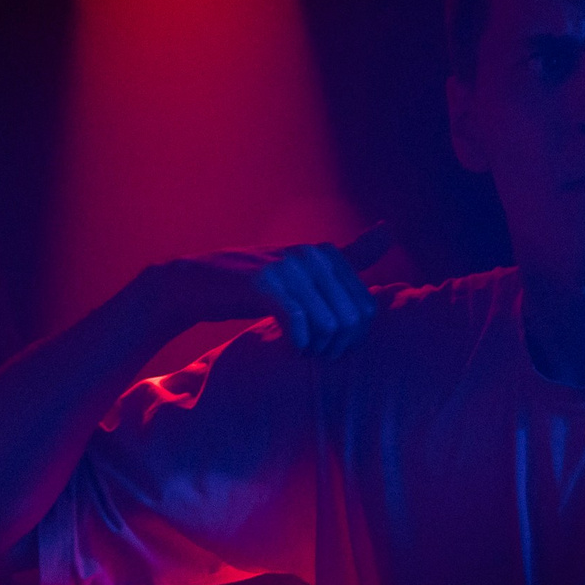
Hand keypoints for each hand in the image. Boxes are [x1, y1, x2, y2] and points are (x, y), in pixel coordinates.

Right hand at [162, 225, 394, 357]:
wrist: (194, 284)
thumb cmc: (257, 284)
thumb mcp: (308, 268)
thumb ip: (351, 254)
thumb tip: (390, 230)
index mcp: (329, 254)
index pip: (368, 310)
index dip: (354, 338)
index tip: (331, 345)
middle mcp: (313, 255)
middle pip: (353, 321)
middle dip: (339, 347)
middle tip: (315, 353)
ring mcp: (289, 267)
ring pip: (330, 326)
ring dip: (318, 349)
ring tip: (302, 349)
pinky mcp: (263, 284)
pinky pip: (299, 323)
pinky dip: (298, 343)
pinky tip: (290, 346)